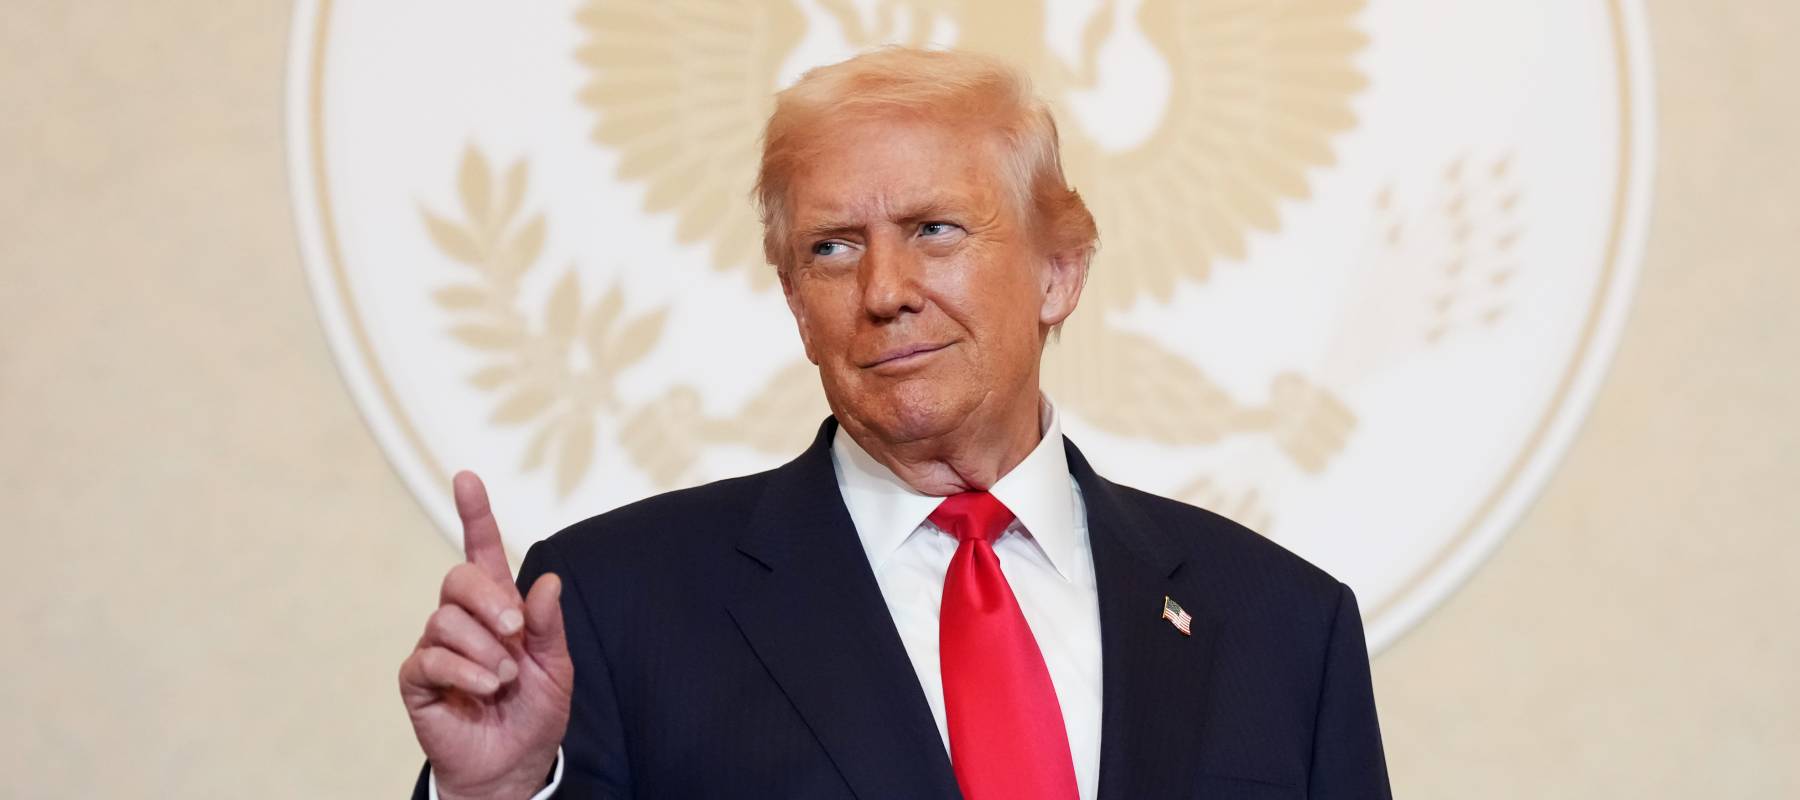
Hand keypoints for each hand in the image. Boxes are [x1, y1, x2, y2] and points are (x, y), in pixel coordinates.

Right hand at [400, 472, 573, 799]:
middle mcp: (462, 620)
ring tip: (503, 678)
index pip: (482, 551)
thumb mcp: (556, 668)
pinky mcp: (418, 679)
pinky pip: (432, 658)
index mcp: (499, 608)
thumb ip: (549, 626)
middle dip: (490, 600)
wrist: (513, 766)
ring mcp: (437, 647)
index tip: (466, 478)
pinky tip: (485, 688)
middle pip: (459, 578)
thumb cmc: (533, 714)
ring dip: (484, 649)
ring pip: (446, 620)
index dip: (475, 514)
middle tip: (515, 633)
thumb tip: (548, 582)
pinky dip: (465, 671)